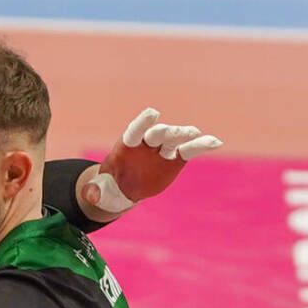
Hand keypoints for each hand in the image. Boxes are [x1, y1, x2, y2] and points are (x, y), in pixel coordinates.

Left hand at [81, 108, 223, 214]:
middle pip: (157, 134)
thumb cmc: (108, 185)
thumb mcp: (98, 190)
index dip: (143, 123)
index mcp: (126, 146)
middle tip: (172, 132)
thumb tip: (92, 194)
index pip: (135, 132)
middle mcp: (146, 144)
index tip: (152, 113)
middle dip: (164, 133)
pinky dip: (202, 145)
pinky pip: (190, 150)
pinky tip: (215, 142)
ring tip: (196, 134)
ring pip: (175, 139)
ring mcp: (162, 150)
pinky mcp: (175, 159)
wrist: (123, 188)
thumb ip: (95, 190)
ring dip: (185, 135)